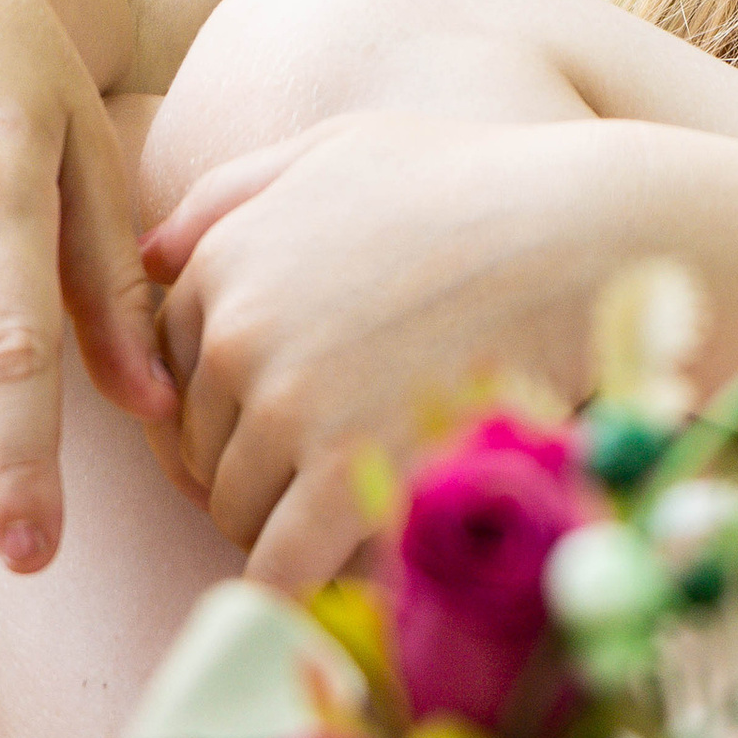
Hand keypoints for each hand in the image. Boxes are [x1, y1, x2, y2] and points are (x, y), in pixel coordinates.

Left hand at [141, 115, 599, 588]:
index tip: (299, 418)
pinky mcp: (342, 477)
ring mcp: (287, 410)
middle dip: (258, 469)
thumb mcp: (339, 151)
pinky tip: (348, 579)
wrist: (586, 238)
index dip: (234, 408)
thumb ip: (233, 193)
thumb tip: (152, 256)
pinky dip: (305, 585)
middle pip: (203, 452)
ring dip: (289, 526)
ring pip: (238, 513)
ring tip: (363, 512)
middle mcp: (236, 337)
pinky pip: (280, 568)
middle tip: (338, 471)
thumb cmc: (476, 185)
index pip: (176, 378)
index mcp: (223, 263)